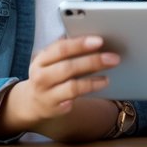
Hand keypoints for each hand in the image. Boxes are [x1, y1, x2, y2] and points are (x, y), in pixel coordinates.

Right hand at [0, 36, 119, 137]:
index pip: (61, 48)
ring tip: (108, 76)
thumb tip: (91, 38)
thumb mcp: (50, 60)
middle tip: (113, 58)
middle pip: (68, 67)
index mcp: (41, 59)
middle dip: (93, 61)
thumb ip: (65, 50)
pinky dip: (89, 91)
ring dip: (93, 81)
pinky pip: (75, 99)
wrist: (33, 101)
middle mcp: (41, 76)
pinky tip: (101, 84)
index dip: (80, 44)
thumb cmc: (49, 74)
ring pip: (73, 86)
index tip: (99, 41)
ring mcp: (47, 94)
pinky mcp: (55, 108)